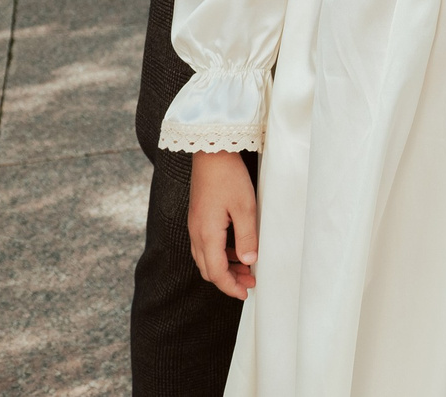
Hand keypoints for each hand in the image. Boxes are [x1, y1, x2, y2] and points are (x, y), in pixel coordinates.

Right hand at [188, 152, 258, 300]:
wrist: (210, 152)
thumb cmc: (229, 177)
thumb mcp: (245, 207)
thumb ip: (247, 238)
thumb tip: (249, 262)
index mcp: (207, 234)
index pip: (216, 273)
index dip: (231, 287)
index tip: (246, 294)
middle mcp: (197, 233)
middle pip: (209, 269)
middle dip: (228, 280)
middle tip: (250, 282)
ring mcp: (195, 225)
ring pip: (206, 258)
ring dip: (225, 267)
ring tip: (247, 268)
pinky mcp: (198, 217)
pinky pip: (205, 245)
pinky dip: (220, 254)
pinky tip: (237, 249)